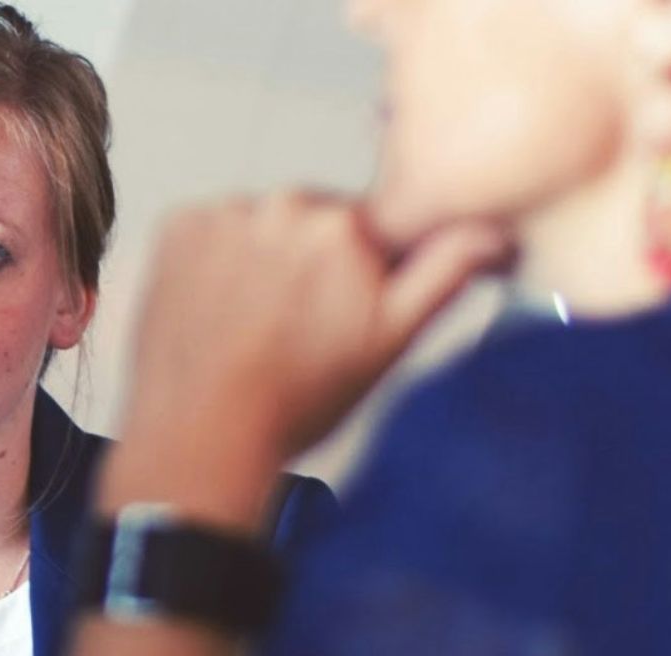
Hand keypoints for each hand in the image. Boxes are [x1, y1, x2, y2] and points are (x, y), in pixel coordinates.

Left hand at [106, 192, 507, 522]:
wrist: (201, 434)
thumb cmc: (294, 401)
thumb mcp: (390, 341)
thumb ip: (445, 272)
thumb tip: (493, 230)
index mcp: (346, 225)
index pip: (373, 227)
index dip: (364, 270)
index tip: (344, 308)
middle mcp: (283, 204)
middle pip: (314, 222)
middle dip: (313, 263)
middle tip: (297, 328)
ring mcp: (224, 214)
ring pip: (262, 225)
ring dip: (263, 260)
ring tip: (254, 325)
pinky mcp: (177, 228)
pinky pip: (212, 230)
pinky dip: (215, 261)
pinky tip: (220, 310)